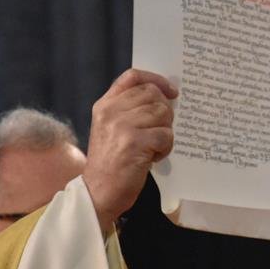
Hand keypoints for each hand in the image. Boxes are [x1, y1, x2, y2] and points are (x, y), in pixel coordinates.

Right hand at [83, 69, 177, 233]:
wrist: (98, 192)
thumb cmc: (110, 162)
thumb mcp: (111, 129)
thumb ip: (129, 110)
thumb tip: (164, 97)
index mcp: (104, 105)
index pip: (132, 77)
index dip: (156, 79)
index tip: (171, 92)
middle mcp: (111, 111)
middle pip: (153, 95)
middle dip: (165, 113)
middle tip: (158, 132)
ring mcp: (122, 126)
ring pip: (163, 114)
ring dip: (165, 132)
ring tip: (152, 147)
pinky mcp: (135, 143)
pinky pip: (166, 136)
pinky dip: (165, 149)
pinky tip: (152, 158)